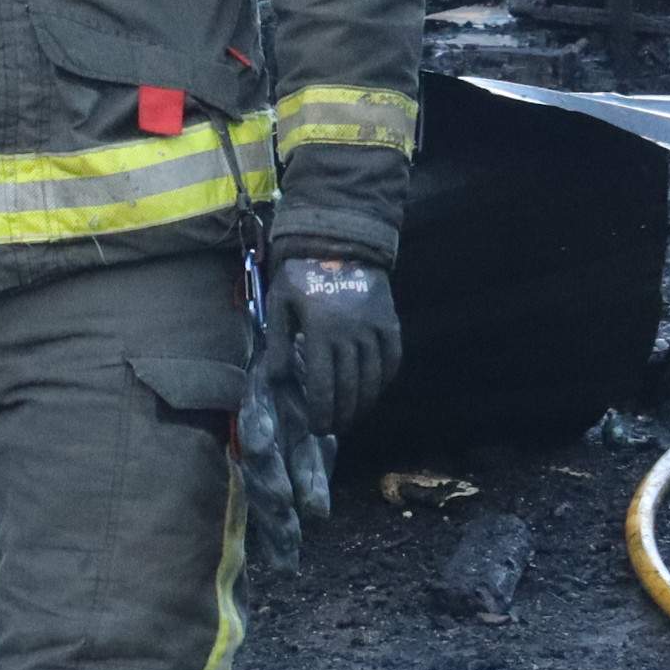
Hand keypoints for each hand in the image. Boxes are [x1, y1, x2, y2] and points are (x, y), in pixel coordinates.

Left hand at [268, 252, 399, 435]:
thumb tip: (277, 379)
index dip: (322, 413)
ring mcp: (374, 329)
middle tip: (333, 429)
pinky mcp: (390, 322)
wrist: (339, 240)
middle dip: (341, 415)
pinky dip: (385, 380)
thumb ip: (278, 342)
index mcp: (320, 332)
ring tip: (351, 416)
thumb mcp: (280, 303)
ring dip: (363, 404)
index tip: (318, 429)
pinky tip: (374, 391)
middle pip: (350, 389)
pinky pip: (392, 359)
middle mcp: (350, 334)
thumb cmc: (302, 274)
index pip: (324, 386)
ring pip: (372, 379)